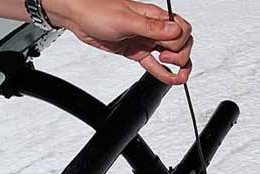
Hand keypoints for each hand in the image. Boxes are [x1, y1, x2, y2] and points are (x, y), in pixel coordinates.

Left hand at [43, 0, 192, 84]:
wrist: (78, 16)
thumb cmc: (97, 10)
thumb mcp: (125, 19)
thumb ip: (151, 27)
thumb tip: (174, 31)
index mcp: (155, 16)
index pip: (181, 31)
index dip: (179, 43)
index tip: (164, 49)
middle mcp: (153, 29)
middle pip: (181, 44)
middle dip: (180, 55)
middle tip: (165, 59)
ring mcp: (146, 41)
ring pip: (172, 55)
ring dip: (179, 66)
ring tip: (177, 76)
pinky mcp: (137, 51)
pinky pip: (155, 64)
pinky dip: (164, 73)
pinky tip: (169, 79)